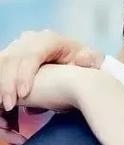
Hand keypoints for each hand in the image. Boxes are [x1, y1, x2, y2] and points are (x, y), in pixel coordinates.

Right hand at [0, 30, 102, 144]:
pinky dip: (0, 82)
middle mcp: (30, 39)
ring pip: (3, 62)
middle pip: (12, 59)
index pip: (31, 55)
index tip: (25, 94)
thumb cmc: (85, 62)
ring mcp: (19, 46)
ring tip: (3, 104)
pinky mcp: (13, 55)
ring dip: (1, 83)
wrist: (77, 61)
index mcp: (49, 39)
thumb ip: (91, 60)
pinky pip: (1, 66)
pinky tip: (1, 98)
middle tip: (9, 105)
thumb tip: (82, 60)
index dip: (25, 74)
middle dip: (8, 83)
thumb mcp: (94, 60)